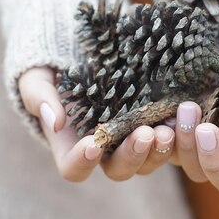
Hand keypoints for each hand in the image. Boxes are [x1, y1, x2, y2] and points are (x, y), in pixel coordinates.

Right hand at [18, 66, 175, 181]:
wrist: (75, 49)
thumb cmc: (49, 68)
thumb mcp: (36, 77)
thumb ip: (40, 98)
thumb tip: (56, 122)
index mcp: (71, 146)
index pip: (74, 169)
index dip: (82, 162)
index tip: (92, 143)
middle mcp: (104, 149)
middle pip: (119, 169)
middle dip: (133, 156)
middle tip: (144, 135)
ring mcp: (129, 137)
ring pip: (147, 160)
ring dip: (159, 149)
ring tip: (169, 129)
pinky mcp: (150, 121)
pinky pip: (165, 138)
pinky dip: (175, 132)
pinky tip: (182, 117)